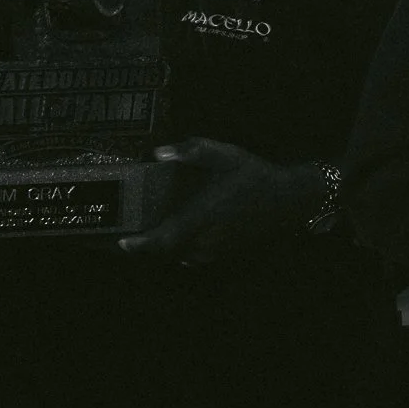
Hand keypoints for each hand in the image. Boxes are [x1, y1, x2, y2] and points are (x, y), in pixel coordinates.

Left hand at [117, 138, 326, 264]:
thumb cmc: (254, 176)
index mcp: (202, 217)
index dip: (140, 245)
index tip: (120, 242)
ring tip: (148, 233)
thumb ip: (193, 151)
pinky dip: (180, 249)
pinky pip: (192, 256)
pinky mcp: (222, 253)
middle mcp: (205, 239)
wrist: (288, 199)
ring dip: (164, 246)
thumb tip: (159, 152)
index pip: (164, 239)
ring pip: (179, 254)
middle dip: (145, 244)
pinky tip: (179, 235)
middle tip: (123, 235)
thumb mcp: (226, 155)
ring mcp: (214, 249)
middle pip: (165, 250)